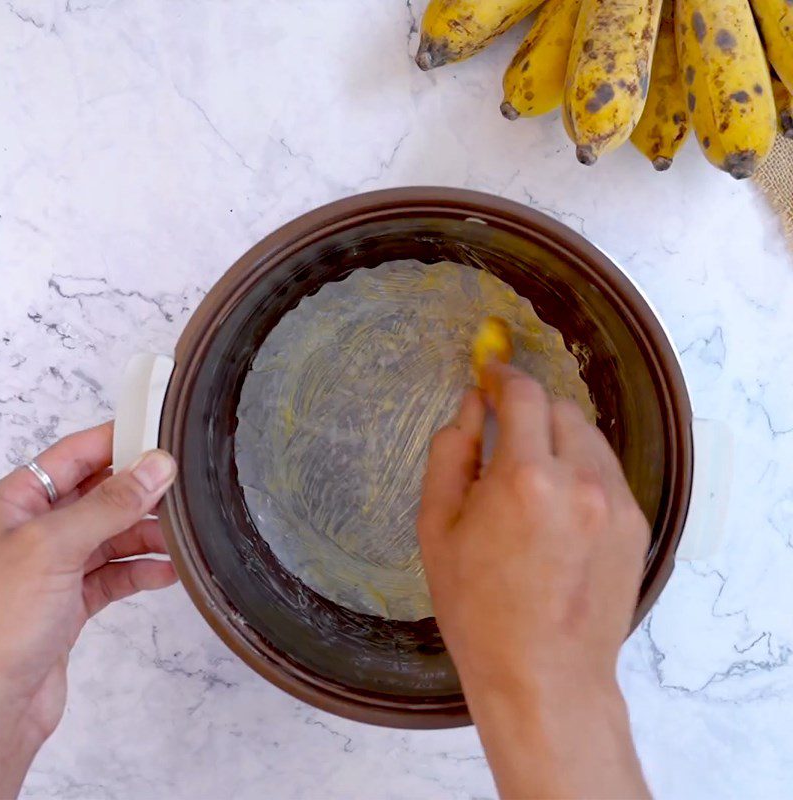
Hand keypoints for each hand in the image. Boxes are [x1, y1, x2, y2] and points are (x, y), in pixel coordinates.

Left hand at [0, 423, 177, 799]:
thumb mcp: (53, 546)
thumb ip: (109, 504)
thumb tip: (154, 466)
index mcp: (15, 503)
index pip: (74, 455)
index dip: (117, 441)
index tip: (160, 435)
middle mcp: (33, 531)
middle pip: (99, 495)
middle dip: (141, 493)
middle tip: (181, 490)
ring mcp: (52, 568)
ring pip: (112, 536)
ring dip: (148, 536)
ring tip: (182, 537)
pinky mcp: (69, 603)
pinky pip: (114, 575)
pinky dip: (142, 572)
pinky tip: (168, 572)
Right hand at [418, 363, 650, 798]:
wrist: (544, 674)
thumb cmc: (477, 608)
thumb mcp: (437, 527)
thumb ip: (450, 453)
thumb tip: (469, 406)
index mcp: (524, 477)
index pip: (521, 394)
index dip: (501, 375)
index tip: (489, 371)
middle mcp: (579, 479)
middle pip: (559, 407)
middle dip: (529, 409)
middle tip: (504, 434)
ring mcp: (615, 501)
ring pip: (588, 434)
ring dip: (557, 436)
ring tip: (530, 474)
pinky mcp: (635, 521)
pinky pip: (605, 469)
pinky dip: (580, 467)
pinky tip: (557, 504)